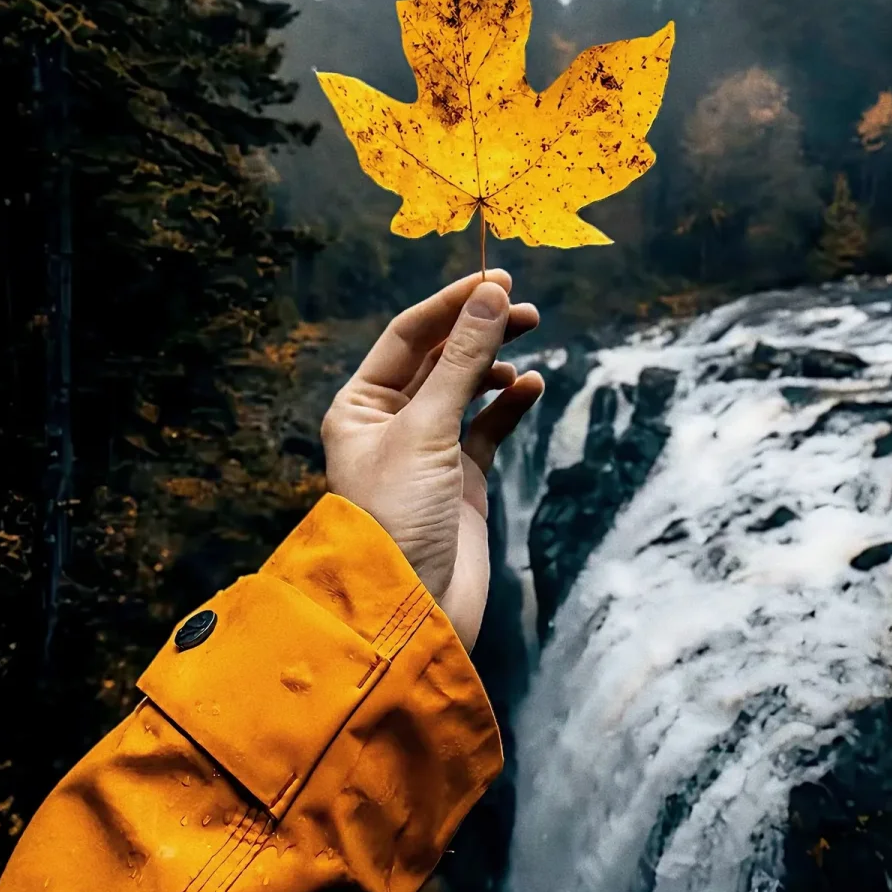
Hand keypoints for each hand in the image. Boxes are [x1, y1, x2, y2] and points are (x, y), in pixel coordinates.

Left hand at [320, 270, 543, 652]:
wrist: (412, 613)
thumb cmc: (398, 518)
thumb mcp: (427, 431)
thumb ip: (464, 361)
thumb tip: (492, 294)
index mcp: (360, 405)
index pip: (409, 335)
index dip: (452, 304)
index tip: (498, 278)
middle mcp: (390, 422)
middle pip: (440, 356)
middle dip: (479, 328)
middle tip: (523, 307)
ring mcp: (429, 450)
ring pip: (467, 387)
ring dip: (496, 361)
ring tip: (530, 340)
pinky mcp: (461, 479)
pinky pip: (489, 427)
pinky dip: (510, 404)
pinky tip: (531, 387)